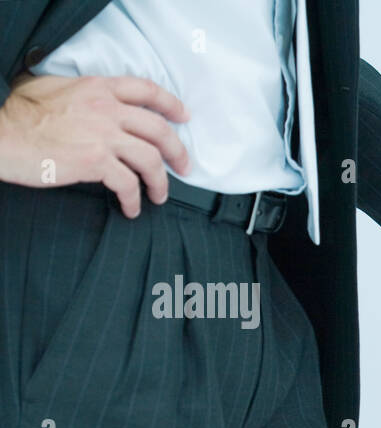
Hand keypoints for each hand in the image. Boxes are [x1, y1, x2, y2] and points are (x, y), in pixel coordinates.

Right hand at [0, 73, 189, 217]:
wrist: (0, 136)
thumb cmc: (20, 115)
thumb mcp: (53, 88)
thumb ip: (84, 94)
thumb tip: (99, 102)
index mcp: (98, 88)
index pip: (146, 89)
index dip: (171, 104)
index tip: (185, 117)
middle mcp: (106, 108)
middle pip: (159, 130)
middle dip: (178, 151)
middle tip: (184, 168)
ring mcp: (103, 135)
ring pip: (151, 160)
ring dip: (161, 182)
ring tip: (159, 196)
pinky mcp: (95, 161)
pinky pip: (129, 184)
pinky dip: (134, 200)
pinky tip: (131, 209)